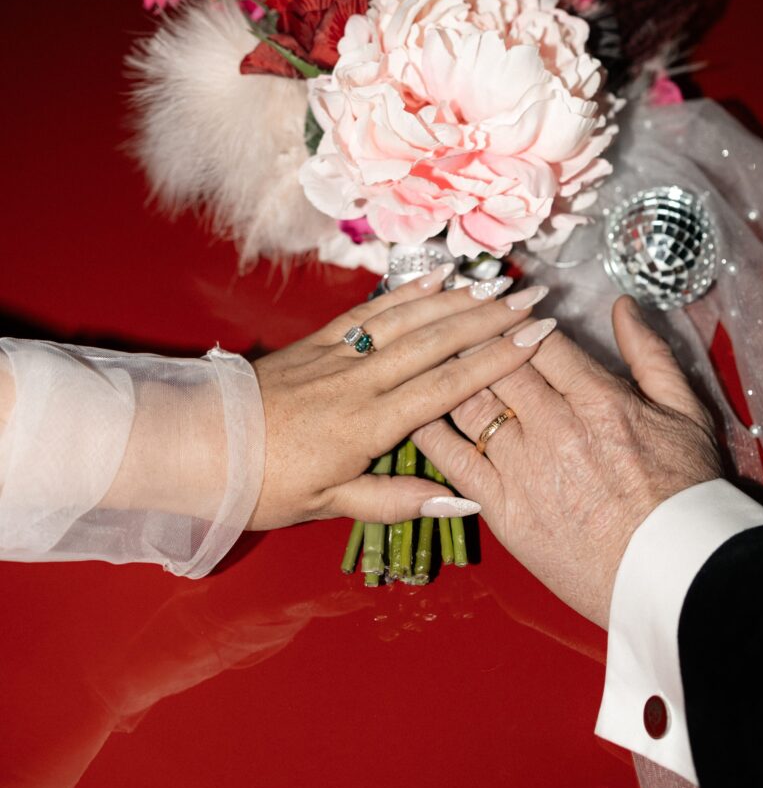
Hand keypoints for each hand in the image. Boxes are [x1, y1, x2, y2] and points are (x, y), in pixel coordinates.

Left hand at [249, 268, 553, 529]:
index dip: (496, 359)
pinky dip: (406, 293)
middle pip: (436, 341)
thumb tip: (461, 500)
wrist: (201, 446)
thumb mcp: (329, 507)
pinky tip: (435, 280)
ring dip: (456, 299)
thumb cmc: (265, 486)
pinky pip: (370, 312)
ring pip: (408, 319)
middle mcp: (360, 380)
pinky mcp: (317, 342)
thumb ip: (395, 500)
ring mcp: (338, 355)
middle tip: (534, 300)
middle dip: (489, 318)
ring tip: (497, 285)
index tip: (536, 337)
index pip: (447, 385)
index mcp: (368, 424)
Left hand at [414, 294, 720, 626]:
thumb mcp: (685, 411)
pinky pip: (454, 461)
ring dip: (448, 374)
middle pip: (498, 365)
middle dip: (476, 337)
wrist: (673, 575)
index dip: (517, 319)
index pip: (540, 342)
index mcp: (599, 400)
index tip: (506, 309)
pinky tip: (417, 410)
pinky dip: (430, 431)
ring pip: (469, 404)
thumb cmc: (684, 492)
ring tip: (433, 354)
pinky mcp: (504, 511)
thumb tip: (622, 307)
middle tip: (459, 321)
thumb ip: (650, 353)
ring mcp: (525, 471)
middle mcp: (555, 429)